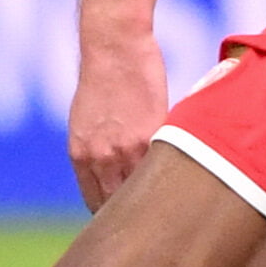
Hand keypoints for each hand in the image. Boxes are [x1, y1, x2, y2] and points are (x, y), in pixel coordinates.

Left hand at [66, 30, 168, 206]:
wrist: (113, 45)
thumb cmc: (101, 76)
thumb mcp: (85, 120)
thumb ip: (95, 150)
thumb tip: (110, 173)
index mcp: (81, 156)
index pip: (96, 204)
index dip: (113, 215)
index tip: (128, 221)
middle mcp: (101, 158)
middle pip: (119, 204)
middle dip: (135, 214)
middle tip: (153, 221)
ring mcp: (127, 148)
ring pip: (144, 189)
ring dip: (158, 197)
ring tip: (173, 204)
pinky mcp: (151, 133)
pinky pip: (163, 165)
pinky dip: (172, 173)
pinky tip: (184, 178)